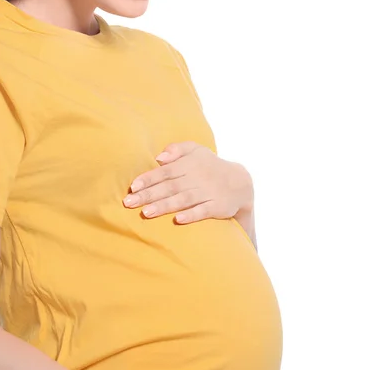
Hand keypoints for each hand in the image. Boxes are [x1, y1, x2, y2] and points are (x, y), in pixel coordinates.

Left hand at [123, 142, 252, 223]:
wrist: (240, 183)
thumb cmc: (209, 166)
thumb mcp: (196, 151)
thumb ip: (177, 149)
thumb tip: (159, 157)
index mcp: (188, 165)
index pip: (164, 172)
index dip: (148, 179)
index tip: (132, 187)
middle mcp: (196, 178)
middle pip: (169, 187)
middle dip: (148, 195)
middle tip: (128, 203)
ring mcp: (207, 193)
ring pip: (182, 200)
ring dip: (164, 206)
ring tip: (146, 212)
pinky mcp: (217, 207)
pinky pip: (203, 211)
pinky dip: (191, 215)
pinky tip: (178, 220)